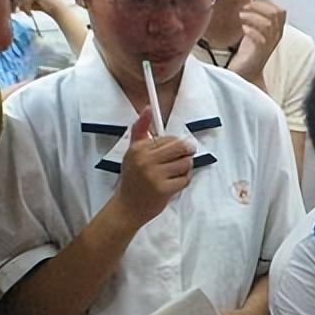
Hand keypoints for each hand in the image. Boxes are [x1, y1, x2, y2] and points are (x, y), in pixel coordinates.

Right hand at [114, 109, 193, 227]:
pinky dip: (184, 181)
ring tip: (176, 172)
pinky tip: (174, 183)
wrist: (127, 206)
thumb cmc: (133, 178)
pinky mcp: (164, 189)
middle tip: (183, 158)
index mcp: (138, 148)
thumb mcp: (132, 151)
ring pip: (185, 163)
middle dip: (186, 152)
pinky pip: (185, 179)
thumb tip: (148, 108)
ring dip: (185, 168)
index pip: (169, 138)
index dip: (176, 144)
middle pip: (180, 147)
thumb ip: (141, 129)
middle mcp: (145, 160)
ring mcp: (155, 175)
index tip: (173, 151)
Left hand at [233, 0, 286, 82]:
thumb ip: (257, 17)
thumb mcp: (256, 30)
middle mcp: (276, 36)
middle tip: (245, 6)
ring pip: (268, 24)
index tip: (252, 0)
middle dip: (259, 6)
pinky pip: (260, 38)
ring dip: (252, 16)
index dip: (266, 2)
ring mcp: (269, 44)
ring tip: (240, 15)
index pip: (280, 10)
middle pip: (275, 14)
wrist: (248, 72)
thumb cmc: (250, 51)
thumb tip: (250, 0)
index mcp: (277, 30)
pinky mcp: (260, 52)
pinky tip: (243, 29)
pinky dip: (251, 30)